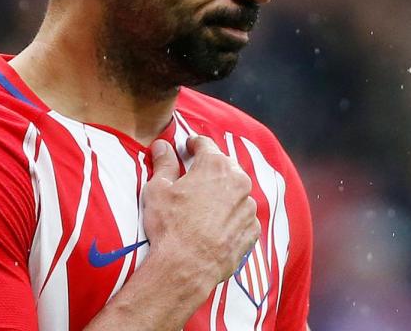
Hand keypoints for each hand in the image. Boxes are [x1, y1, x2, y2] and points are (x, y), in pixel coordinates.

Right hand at [141, 135, 259, 285]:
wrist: (186, 267)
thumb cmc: (170, 226)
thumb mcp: (158, 189)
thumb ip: (163, 163)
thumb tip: (163, 145)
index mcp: (216, 166)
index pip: (205, 144)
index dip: (193, 144)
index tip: (188, 147)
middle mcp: (239, 182)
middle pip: (224, 167)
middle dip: (209, 170)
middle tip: (193, 178)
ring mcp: (248, 207)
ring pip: (236, 192)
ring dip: (222, 195)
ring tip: (203, 208)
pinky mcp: (252, 230)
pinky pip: (243, 216)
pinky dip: (231, 217)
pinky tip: (215, 226)